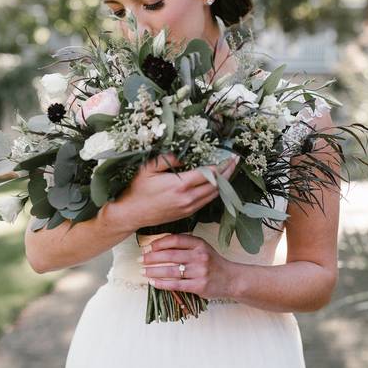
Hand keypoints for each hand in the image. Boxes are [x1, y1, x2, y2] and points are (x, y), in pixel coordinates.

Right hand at [115, 153, 238, 230]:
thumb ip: (168, 158)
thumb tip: (186, 153)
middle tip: (235, 161)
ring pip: (214, 195)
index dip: (223, 164)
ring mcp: (188, 208)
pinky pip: (206, 202)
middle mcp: (188, 198)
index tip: (231, 156)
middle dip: (228, 172)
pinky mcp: (187, 214)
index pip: (209, 174)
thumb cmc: (137, 189)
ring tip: (229, 170)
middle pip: (217, 185)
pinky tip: (216, 184)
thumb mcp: (148, 168)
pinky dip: (214, 192)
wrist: (131, 214)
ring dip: (224, 183)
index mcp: (180, 185)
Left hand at [139, 233, 238, 299]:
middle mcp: (200, 256)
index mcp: (199, 244)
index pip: (175, 240)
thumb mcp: (202, 248)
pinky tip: (153, 282)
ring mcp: (199, 271)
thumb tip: (158, 246)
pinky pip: (176, 285)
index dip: (159, 243)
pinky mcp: (198, 286)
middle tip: (140, 259)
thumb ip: (185, 245)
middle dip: (152, 258)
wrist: (231, 279)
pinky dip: (162, 284)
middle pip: (170, 255)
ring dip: (153, 271)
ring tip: (143, 272)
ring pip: (171, 271)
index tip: (149, 247)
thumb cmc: (213, 263)